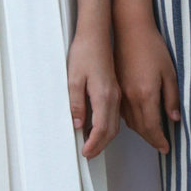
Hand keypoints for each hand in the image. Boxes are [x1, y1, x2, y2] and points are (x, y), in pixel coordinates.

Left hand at [67, 32, 120, 158]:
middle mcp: (114, 97)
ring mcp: (116, 94)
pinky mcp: (115, 90)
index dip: (93, 144)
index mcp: (104, 96)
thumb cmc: (84, 53)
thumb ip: (76, 103)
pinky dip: (108, 127)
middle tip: (88, 155)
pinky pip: (115, 115)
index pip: (101, 129)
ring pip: (115, 124)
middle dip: (100, 146)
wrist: (96, 34)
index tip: (85, 153)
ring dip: (105, 138)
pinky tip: (97, 128)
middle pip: (111, 130)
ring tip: (92, 146)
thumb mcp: (73, 79)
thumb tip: (79, 124)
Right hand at [114, 19, 180, 152]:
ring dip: (141, 131)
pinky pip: (122, 112)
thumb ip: (172, 98)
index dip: (159, 141)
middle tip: (160, 144)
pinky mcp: (115, 88)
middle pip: (140, 128)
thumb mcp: (170, 73)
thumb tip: (174, 118)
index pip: (153, 127)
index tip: (166, 148)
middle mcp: (131, 98)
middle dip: (151, 139)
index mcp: (146, 95)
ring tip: (151, 134)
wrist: (130, 31)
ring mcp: (121, 94)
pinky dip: (131, 120)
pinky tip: (138, 118)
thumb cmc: (151, 47)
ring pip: (130, 122)